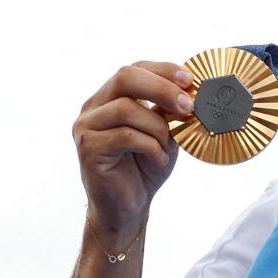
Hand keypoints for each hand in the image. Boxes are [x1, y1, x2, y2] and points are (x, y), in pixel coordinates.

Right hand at [71, 60, 194, 246]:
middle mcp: (94, 107)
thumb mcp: (163, 134)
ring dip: (158, 127)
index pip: (135, 69)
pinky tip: (158, 159)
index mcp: (110, 98)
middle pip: (125, 77)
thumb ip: (168, 112)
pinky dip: (150, 146)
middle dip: (162, 88)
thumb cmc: (143, 168)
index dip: (163, 70)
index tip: (190, 81)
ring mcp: (87, 126)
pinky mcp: (88, 148)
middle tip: (188, 106)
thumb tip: (189, 91)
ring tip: (168, 146)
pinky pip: (125, 136)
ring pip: (127, 108)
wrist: (126, 208)